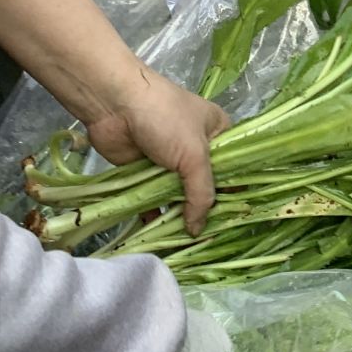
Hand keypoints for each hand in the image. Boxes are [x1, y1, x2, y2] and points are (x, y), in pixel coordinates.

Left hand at [82, 66, 228, 234]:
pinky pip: (155, 201)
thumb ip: (201, 193)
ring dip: (182, 218)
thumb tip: (197, 231)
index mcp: (217, 133)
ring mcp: (170, 162)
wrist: (114, 104)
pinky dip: (157, 217)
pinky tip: (161, 238)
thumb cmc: (165, 119)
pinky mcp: (145, 173)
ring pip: (181, 196)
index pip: (235, 168)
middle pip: (207, 186)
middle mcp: (197, 148)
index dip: (237, 194)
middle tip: (213, 242)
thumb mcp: (194, 153)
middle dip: (208, 212)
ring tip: (189, 247)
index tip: (237, 222)